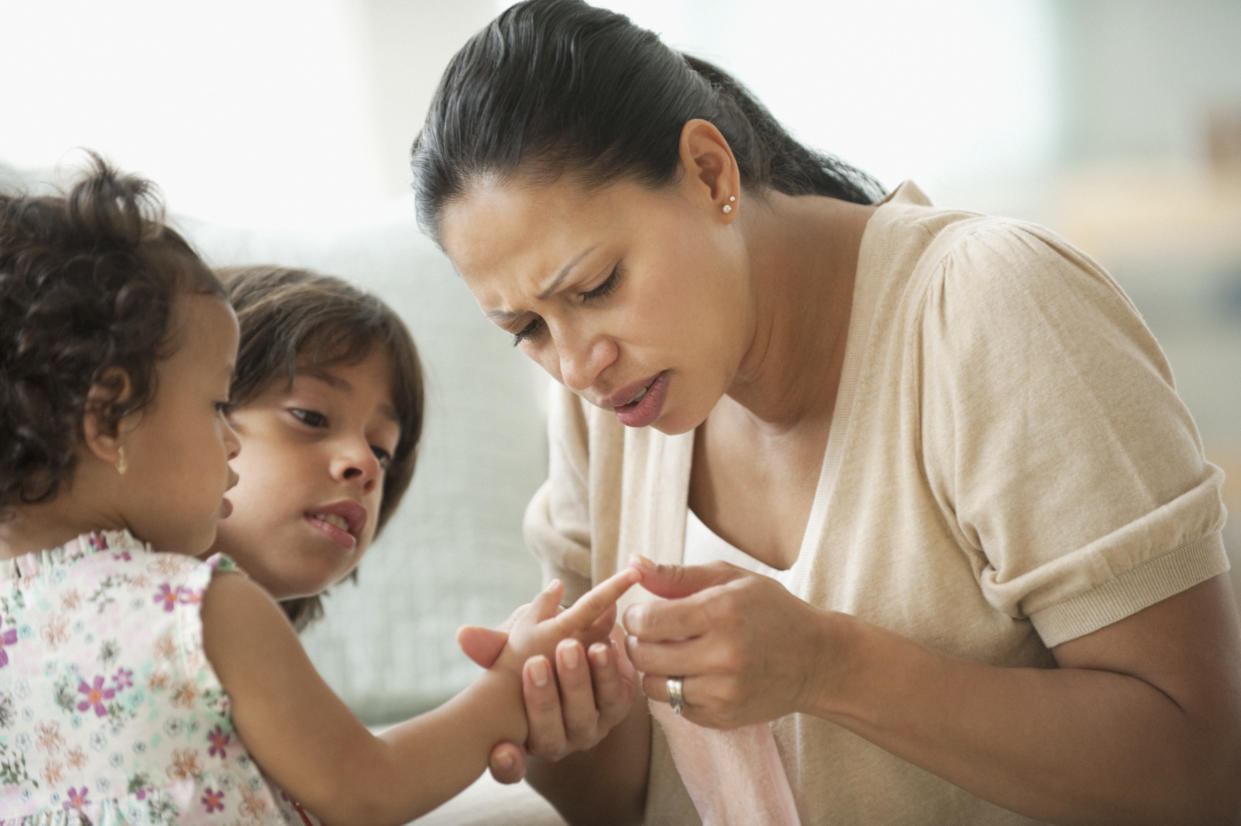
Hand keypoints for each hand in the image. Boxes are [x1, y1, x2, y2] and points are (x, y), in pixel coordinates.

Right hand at [457, 570, 639, 777]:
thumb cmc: (535, 654)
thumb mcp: (511, 652)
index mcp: (522, 742)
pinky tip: (600, 648)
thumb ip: (491, 648)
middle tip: (535, 664)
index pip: (509, 767)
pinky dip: (607, 672)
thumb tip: (464, 635)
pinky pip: (614, 696)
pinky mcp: (618, 709)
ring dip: (576, 681)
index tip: (500, 750)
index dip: (506, 763)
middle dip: (543, 700)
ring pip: (582, 713)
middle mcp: (556, 743)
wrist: (582, 646)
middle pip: (550, 733)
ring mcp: (589, 728)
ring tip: (569, 647)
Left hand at [623, 555, 831, 728]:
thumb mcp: (731, 579)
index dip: (635, 616)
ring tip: (670, 654)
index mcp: (721, 613)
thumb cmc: (770, 611)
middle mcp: (722, 655)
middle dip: (637, 642)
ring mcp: (723, 692)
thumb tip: (632, 565)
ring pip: (654, 686)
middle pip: (644, 656)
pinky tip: (691, 674)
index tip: (643, 613)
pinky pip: (675, 707)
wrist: (816, 660)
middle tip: (650, 635)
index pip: (647, 622)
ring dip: (653, 670)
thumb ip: (677, 575)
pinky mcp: (724, 717)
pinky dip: (675, 691)